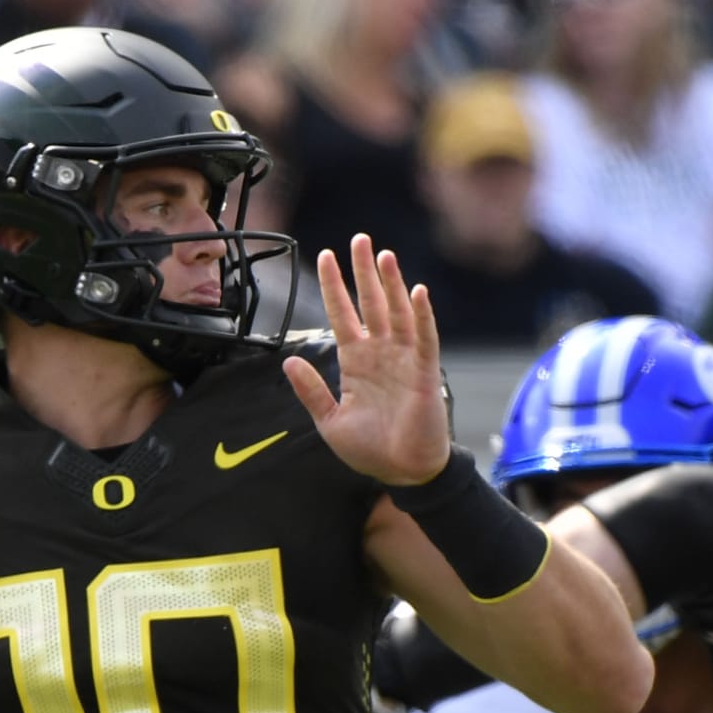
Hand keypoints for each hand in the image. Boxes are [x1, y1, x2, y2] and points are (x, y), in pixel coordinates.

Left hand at [283, 234, 448, 485]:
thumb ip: (310, 390)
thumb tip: (288, 361)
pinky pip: (424, 338)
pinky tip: (416, 292)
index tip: (324, 257)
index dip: (334, 287)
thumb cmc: (370, 449)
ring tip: (383, 255)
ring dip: (391, 284)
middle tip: (358, 239)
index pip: (342, 315)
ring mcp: (404, 361)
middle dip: (363, 272)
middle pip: (371, 304)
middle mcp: (380, 354)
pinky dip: (421, 315)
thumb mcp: (328, 420)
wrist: (402, 472)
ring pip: (397, 313)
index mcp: (355, 363)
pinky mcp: (425, 373)